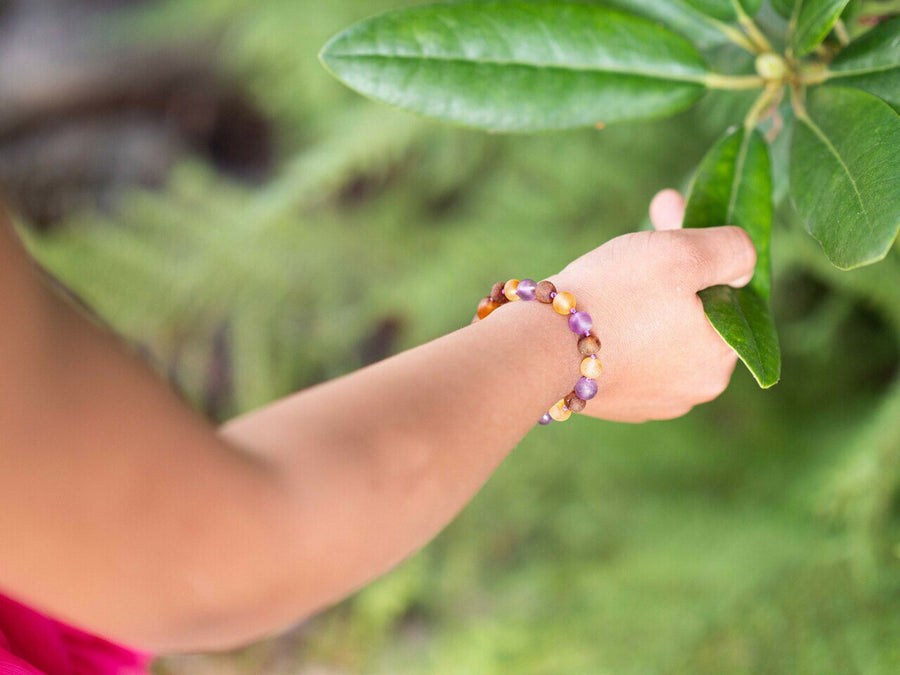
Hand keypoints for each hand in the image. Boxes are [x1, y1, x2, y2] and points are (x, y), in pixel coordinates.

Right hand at [549, 189, 754, 421]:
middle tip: (641, 229)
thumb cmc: (615, 296)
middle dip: (673, 269)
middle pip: (694, 313)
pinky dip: (619, 328)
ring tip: (610, 269)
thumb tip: (744, 260)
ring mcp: (651, 401)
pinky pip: (628, 354)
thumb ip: (731, 250)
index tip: (671, 214)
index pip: (728, 292)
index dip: (703, 251)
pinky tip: (594, 309)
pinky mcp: (613, 402)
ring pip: (659, 333)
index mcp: (720, 358)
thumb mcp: (683, 253)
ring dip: (644, 298)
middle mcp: (694, 389)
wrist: (539, 348)